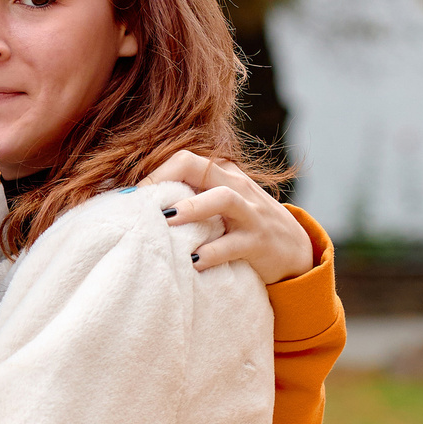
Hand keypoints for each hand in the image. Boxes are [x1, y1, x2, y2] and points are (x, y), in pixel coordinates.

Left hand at [144, 149, 316, 283]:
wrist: (294, 251)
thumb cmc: (242, 226)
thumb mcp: (220, 205)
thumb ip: (189, 198)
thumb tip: (137, 207)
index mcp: (223, 175)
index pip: (185, 160)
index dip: (155, 174)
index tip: (129, 197)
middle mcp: (237, 188)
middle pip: (200, 168)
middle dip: (165, 182)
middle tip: (137, 203)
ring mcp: (251, 213)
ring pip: (223, 199)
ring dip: (192, 209)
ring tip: (167, 220)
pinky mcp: (259, 242)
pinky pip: (234, 245)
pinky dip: (211, 253)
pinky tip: (191, 263)